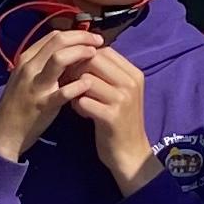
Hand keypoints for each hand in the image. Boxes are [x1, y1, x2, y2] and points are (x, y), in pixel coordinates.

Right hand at [0, 26, 94, 161]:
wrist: (4, 132)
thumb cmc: (18, 105)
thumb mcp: (26, 77)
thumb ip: (43, 64)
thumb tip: (67, 52)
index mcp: (26, 59)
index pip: (53, 36)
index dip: (75, 33)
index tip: (90, 38)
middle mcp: (30, 68)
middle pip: (58, 41)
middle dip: (82, 37)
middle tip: (99, 41)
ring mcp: (36, 85)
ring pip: (59, 58)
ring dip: (80, 53)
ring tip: (95, 55)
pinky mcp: (43, 104)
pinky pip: (62, 92)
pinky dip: (77, 86)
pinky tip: (88, 84)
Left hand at [67, 43, 157, 191]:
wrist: (131, 153)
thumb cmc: (119, 120)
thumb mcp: (119, 93)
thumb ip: (106, 74)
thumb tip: (80, 55)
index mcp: (133, 74)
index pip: (104, 50)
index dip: (84, 57)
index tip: (76, 70)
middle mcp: (130, 83)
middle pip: (93, 60)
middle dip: (76, 69)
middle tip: (69, 83)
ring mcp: (122, 100)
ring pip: (86, 80)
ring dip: (75, 88)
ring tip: (76, 99)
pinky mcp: (112, 117)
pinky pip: (83, 101)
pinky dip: (77, 105)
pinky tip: (80, 112)